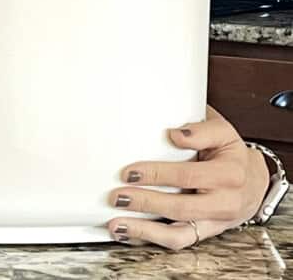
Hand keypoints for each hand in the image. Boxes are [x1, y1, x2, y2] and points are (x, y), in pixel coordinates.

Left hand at [106, 106, 269, 249]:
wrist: (253, 181)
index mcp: (228, 174)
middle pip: (180, 207)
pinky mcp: (203, 233)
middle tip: (118, 196)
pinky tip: (129, 232)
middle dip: (145, 203)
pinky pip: (178, 241)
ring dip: (145, 230)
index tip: (131, 172)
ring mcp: (213, 222)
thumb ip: (201, 130)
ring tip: (117, 224)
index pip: (188, 176)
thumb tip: (175, 134)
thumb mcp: (223, 133)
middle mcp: (223, 203)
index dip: (157, 174)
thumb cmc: (231, 154)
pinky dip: (151, 238)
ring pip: (179, 234)